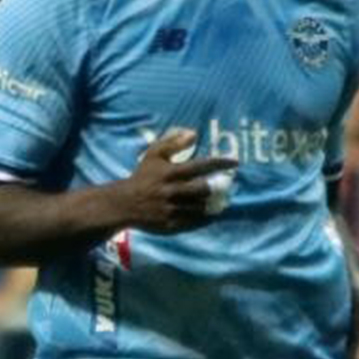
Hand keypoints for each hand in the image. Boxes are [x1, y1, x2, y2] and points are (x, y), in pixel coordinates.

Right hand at [115, 130, 237, 234]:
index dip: (220, 163)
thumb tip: (194, 133)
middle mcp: (172, 192)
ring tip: (216, 200)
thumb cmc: (143, 176)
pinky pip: (195, 223)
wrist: (124, 203)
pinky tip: (210, 214)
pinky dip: (205, 218)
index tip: (235, 162)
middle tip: (220, 186)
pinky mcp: (171, 225)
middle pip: (203, 189)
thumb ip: (173, 142)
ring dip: (210, 203)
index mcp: (170, 173)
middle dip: (213, 187)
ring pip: (201, 207)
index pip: (200, 166)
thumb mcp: (154, 155)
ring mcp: (171, 210)